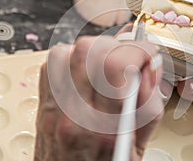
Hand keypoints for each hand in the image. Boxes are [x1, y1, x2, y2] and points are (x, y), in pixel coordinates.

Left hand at [34, 35, 165, 160]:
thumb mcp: (140, 146)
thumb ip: (150, 104)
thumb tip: (149, 66)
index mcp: (106, 128)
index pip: (116, 65)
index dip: (137, 49)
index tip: (146, 53)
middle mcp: (75, 115)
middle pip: (88, 50)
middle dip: (114, 46)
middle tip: (124, 59)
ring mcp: (54, 108)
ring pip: (65, 52)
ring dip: (90, 52)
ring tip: (102, 66)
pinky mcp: (42, 104)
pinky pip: (50, 65)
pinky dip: (69, 59)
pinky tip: (83, 73)